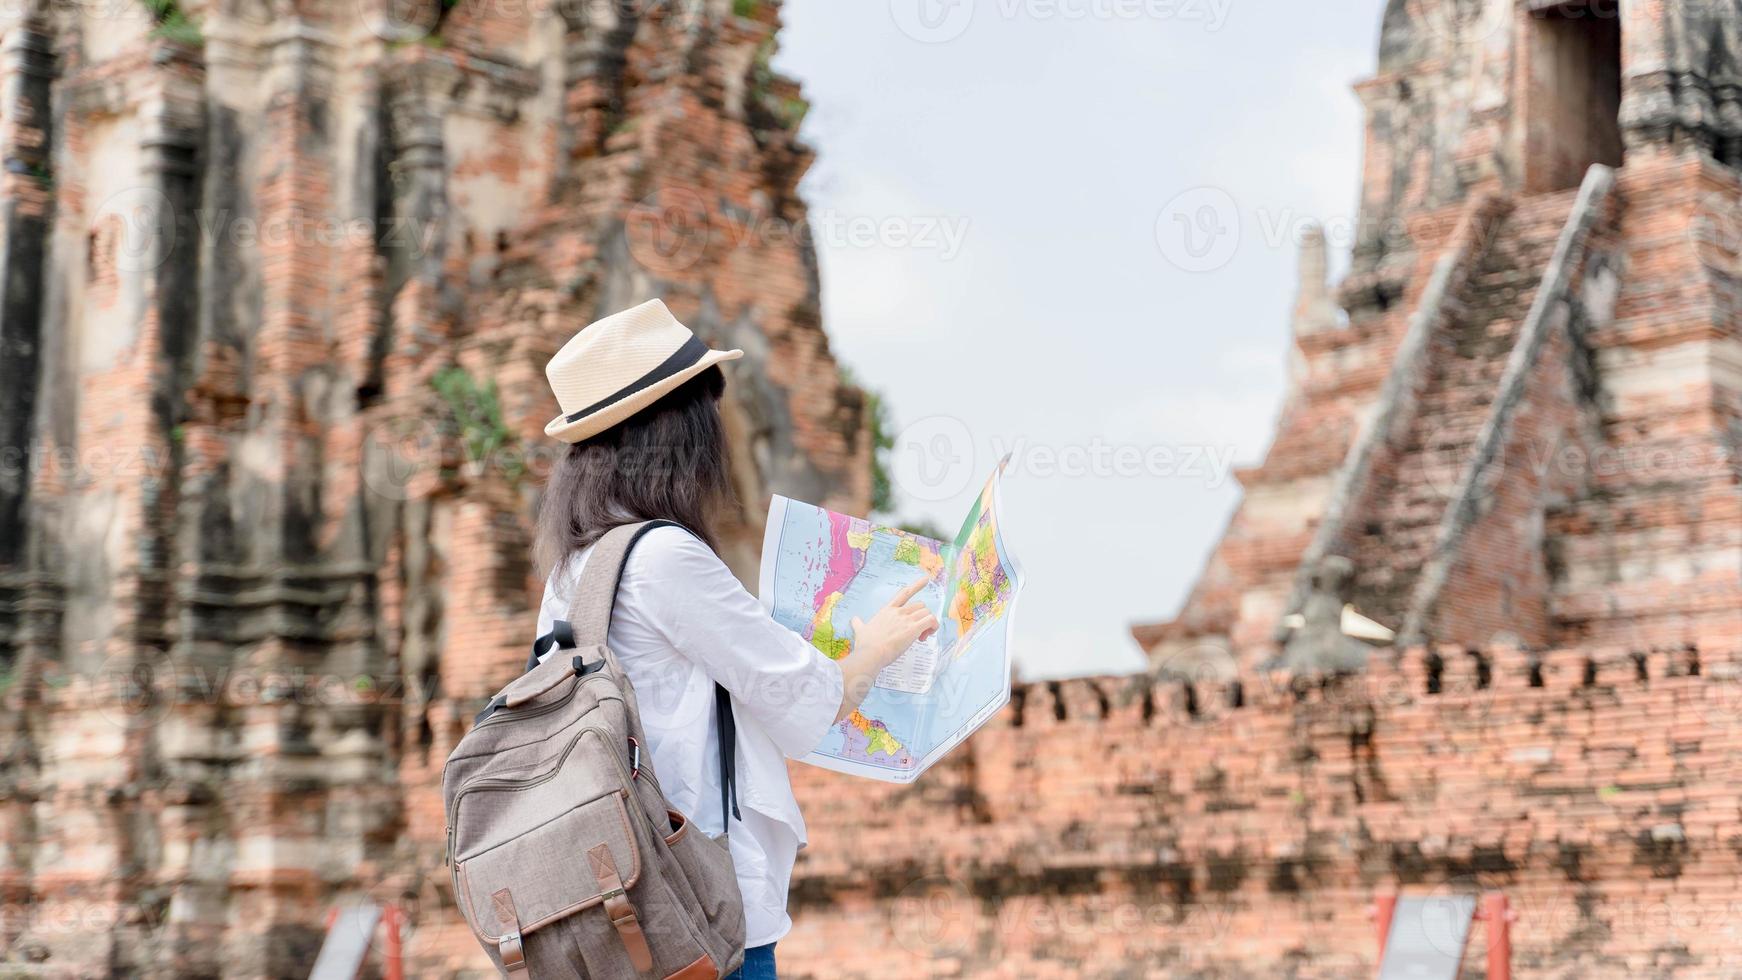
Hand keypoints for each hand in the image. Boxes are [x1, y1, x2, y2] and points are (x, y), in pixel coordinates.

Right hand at [836, 575, 938, 721]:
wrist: (870, 653)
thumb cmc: (866, 644)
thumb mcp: (860, 630)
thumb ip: (858, 624)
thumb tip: (854, 620)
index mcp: (888, 610)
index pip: (904, 593)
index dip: (916, 585)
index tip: (926, 579)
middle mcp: (899, 612)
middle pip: (920, 605)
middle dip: (923, 616)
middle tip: (919, 633)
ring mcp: (906, 619)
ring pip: (927, 613)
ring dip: (929, 624)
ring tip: (922, 637)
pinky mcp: (913, 629)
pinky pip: (931, 621)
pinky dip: (933, 627)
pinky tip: (925, 637)